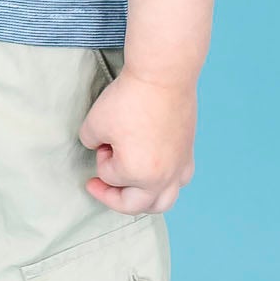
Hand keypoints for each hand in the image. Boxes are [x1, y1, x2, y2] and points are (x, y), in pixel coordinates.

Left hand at [78, 66, 197, 213]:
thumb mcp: (95, 121)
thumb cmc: (129, 98)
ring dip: (142, 200)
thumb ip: (90, 141)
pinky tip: (156, 174)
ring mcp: (179, 168)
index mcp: (138, 173)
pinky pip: (178, 182)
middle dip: (113, 196)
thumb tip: (99, 146)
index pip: (109, 176)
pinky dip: (165, 185)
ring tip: (130, 190)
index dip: (100, 156)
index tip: (101, 139)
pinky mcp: (188, 154)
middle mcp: (162, 178)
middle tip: (97, 185)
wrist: (163, 76)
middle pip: (134, 204)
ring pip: (162, 202)